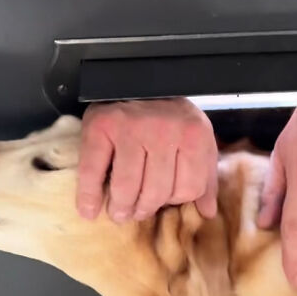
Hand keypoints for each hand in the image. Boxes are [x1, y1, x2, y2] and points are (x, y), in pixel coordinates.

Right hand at [77, 98, 217, 220]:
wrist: (136, 83)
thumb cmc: (170, 119)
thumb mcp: (197, 142)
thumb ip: (205, 177)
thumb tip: (208, 212)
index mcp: (194, 135)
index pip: (189, 189)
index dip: (174, 200)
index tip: (161, 201)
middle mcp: (164, 129)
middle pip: (157, 191)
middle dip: (143, 209)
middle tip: (133, 212)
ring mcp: (131, 127)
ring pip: (128, 187)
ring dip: (120, 207)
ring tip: (117, 211)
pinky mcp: (102, 126)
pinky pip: (93, 171)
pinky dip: (88, 195)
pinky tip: (88, 210)